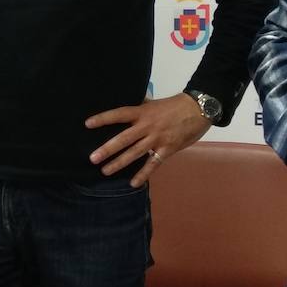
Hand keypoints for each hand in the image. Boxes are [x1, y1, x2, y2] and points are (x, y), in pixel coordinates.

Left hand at [86, 94, 211, 187]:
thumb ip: (141, 106)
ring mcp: (157, 139)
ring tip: (105, 171)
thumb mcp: (154, 103)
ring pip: (135, 153)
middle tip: (92, 158)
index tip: (87, 124)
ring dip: (119, 163)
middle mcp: (147, 126)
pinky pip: (153, 164)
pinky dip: (143, 174)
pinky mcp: (167, 149)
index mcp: (143, 112)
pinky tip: (133, 183)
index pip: (119, 114)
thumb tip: (128, 105)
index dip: (104, 118)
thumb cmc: (175, 106)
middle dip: (107, 149)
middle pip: (124, 138)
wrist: (199, 109)